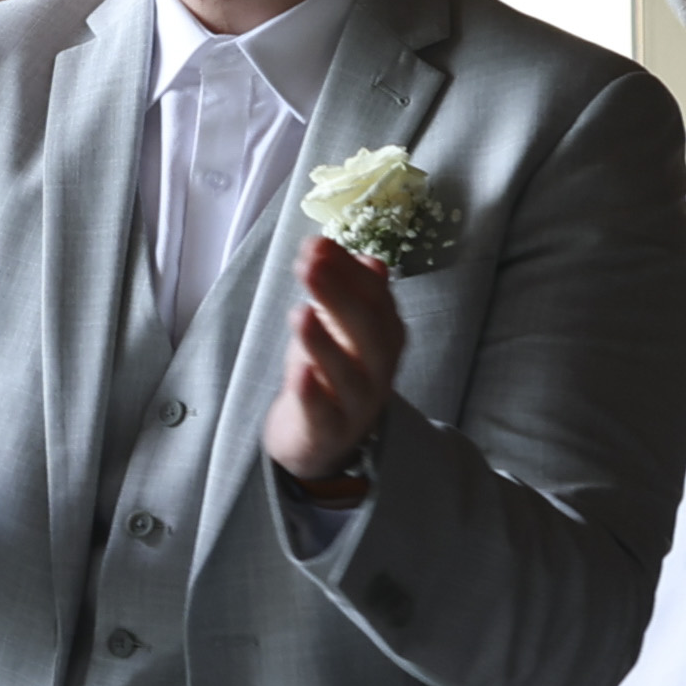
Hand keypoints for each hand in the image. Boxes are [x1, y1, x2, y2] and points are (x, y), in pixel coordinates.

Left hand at [263, 233, 404, 491]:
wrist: (319, 441)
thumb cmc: (329, 375)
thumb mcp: (341, 330)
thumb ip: (350, 294)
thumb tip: (367, 257)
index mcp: (385, 338)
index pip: (376, 298)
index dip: (348, 271)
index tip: (317, 244)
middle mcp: (379, 369)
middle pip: (367, 330)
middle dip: (339, 294)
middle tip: (308, 264)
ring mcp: (357, 404)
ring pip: (348, 373)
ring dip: (323, 340)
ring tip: (300, 310)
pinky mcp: (329, 432)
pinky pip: (324, 414)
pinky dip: (312, 393)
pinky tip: (300, 372)